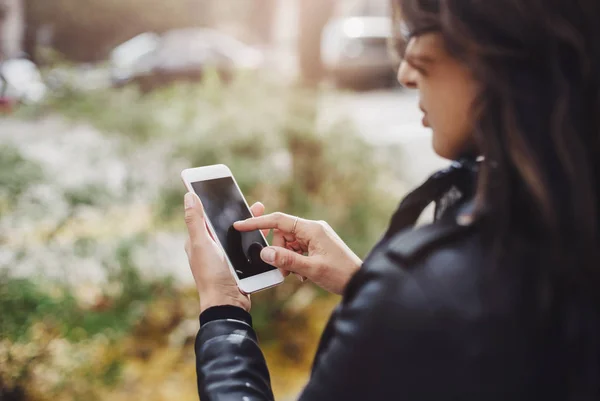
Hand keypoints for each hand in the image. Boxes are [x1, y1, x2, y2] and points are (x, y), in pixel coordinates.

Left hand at [184, 192, 268, 312]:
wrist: (228, 303)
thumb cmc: (211, 275)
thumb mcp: (201, 244)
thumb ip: (196, 221)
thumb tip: (188, 196)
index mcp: (199, 241)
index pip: (205, 216)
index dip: (213, 203)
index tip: (223, 189)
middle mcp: (211, 248)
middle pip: (224, 224)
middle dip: (236, 211)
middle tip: (249, 201)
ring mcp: (226, 256)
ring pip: (238, 234)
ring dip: (249, 222)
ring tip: (261, 211)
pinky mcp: (239, 264)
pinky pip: (247, 246)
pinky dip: (255, 237)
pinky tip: (265, 232)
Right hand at [234, 213, 361, 294]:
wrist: (360, 281)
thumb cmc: (340, 274)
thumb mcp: (311, 269)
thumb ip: (287, 260)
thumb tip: (265, 253)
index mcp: (312, 229)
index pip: (279, 220)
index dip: (258, 222)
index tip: (240, 225)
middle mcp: (313, 229)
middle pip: (282, 233)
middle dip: (278, 251)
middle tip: (284, 270)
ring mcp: (316, 237)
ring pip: (288, 243)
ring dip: (286, 258)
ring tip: (295, 274)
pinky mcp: (317, 246)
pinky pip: (297, 249)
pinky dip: (295, 261)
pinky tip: (303, 274)